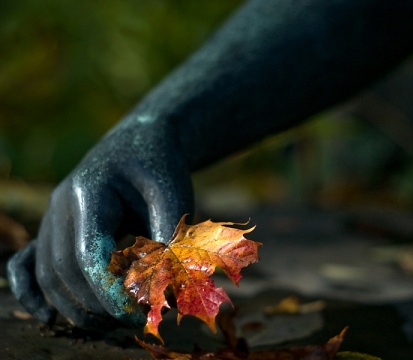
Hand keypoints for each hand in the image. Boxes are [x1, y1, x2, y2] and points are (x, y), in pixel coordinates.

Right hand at [7, 118, 192, 329]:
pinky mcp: (55, 228)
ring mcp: (53, 217)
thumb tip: (164, 291)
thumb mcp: (172, 195)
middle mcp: (61, 206)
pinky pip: (28, 264)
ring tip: (113, 324)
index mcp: (90, 191)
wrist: (140, 144)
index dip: (110, 290)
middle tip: (134, 322)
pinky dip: (33, 292)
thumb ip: (168, 238)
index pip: (89, 253)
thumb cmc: (158, 169)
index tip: (138, 314)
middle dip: (97, 304)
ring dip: (75, 306)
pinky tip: (48, 316)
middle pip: (64, 269)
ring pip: (48, 274)